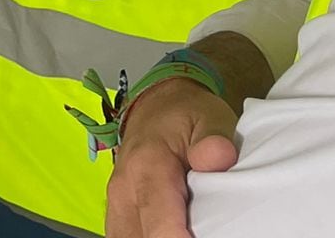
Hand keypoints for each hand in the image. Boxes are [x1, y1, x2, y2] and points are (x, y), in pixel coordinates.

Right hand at [105, 78, 241, 237]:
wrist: (155, 107)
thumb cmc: (185, 116)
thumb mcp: (209, 117)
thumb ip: (213, 139)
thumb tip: (219, 158)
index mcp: (147, 167)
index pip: (161, 227)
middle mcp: (123, 191)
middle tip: (209, 232)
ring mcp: (115, 206)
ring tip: (191, 232)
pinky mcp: (116, 217)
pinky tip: (172, 232)